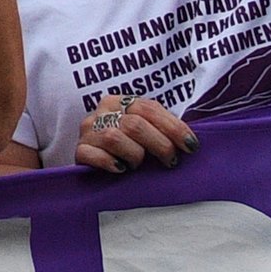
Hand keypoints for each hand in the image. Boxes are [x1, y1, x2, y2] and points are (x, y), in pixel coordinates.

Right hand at [73, 92, 195, 174]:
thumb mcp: (145, 132)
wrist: (95, 165)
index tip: (191, 146)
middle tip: (170, 161)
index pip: (149, 108)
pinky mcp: (78, 151)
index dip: (173, 127)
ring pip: (115, 137)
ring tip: (139, 165)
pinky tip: (120, 169)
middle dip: (159, 144)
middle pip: (135, 124)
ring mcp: (88, 131)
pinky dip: (109, 162)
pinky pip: (93, 155)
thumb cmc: (129, 148)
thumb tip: (191, 140)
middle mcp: (102, 112)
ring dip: (134, 155)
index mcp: (120, 102)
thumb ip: (162, 129)